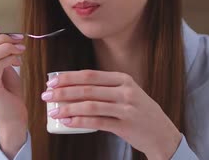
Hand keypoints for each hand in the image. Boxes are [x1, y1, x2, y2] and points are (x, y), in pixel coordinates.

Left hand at [42, 70, 181, 159]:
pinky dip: (79, 122)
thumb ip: (105, 89)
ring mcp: (126, 108)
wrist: (162, 133)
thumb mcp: (127, 93)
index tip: (52, 81)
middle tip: (46, 95)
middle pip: (87, 88)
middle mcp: (125, 91)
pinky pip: (97, 122)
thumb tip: (73, 89)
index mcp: (122, 79)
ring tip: (53, 111)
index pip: (90, 75)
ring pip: (90, 105)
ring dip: (68, 108)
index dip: (68, 77)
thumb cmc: (140, 112)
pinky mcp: (125, 125)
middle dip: (63, 92)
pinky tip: (66, 122)